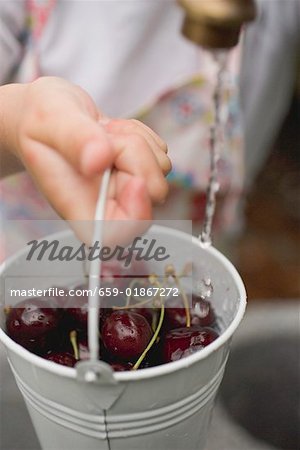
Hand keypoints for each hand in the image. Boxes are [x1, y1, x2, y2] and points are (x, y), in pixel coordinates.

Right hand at [2, 77, 170, 226]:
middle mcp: (106, 203)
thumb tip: (98, 161)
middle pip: (151, 194)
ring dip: (136, 140)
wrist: (48, 110)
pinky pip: (159, 151)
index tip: (135, 180)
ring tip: (102, 132)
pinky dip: (141, 133)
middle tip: (105, 136)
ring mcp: (125, 188)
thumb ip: (75, 140)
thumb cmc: (40, 119)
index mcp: (80, 207)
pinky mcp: (139, 169)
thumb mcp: (51, 121)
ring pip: (159, 169)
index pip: (117, 235)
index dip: (136, 215)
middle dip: (137, 156)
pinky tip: (112, 131)